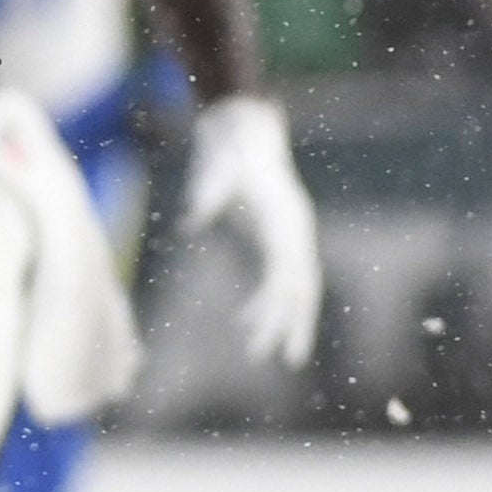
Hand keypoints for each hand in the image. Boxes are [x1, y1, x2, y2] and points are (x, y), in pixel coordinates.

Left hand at [183, 95, 321, 368]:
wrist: (247, 130)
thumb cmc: (230, 151)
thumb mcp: (216, 168)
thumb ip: (205, 194)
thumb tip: (189, 221)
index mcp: (284, 218)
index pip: (285, 270)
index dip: (276, 302)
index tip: (261, 330)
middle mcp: (296, 230)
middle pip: (300, 286)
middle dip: (292, 324)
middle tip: (281, 360)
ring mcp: (293, 236)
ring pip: (301, 288)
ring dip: (294, 322)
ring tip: (288, 359)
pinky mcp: (281, 239)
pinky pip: (286, 279)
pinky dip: (277, 304)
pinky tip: (253, 324)